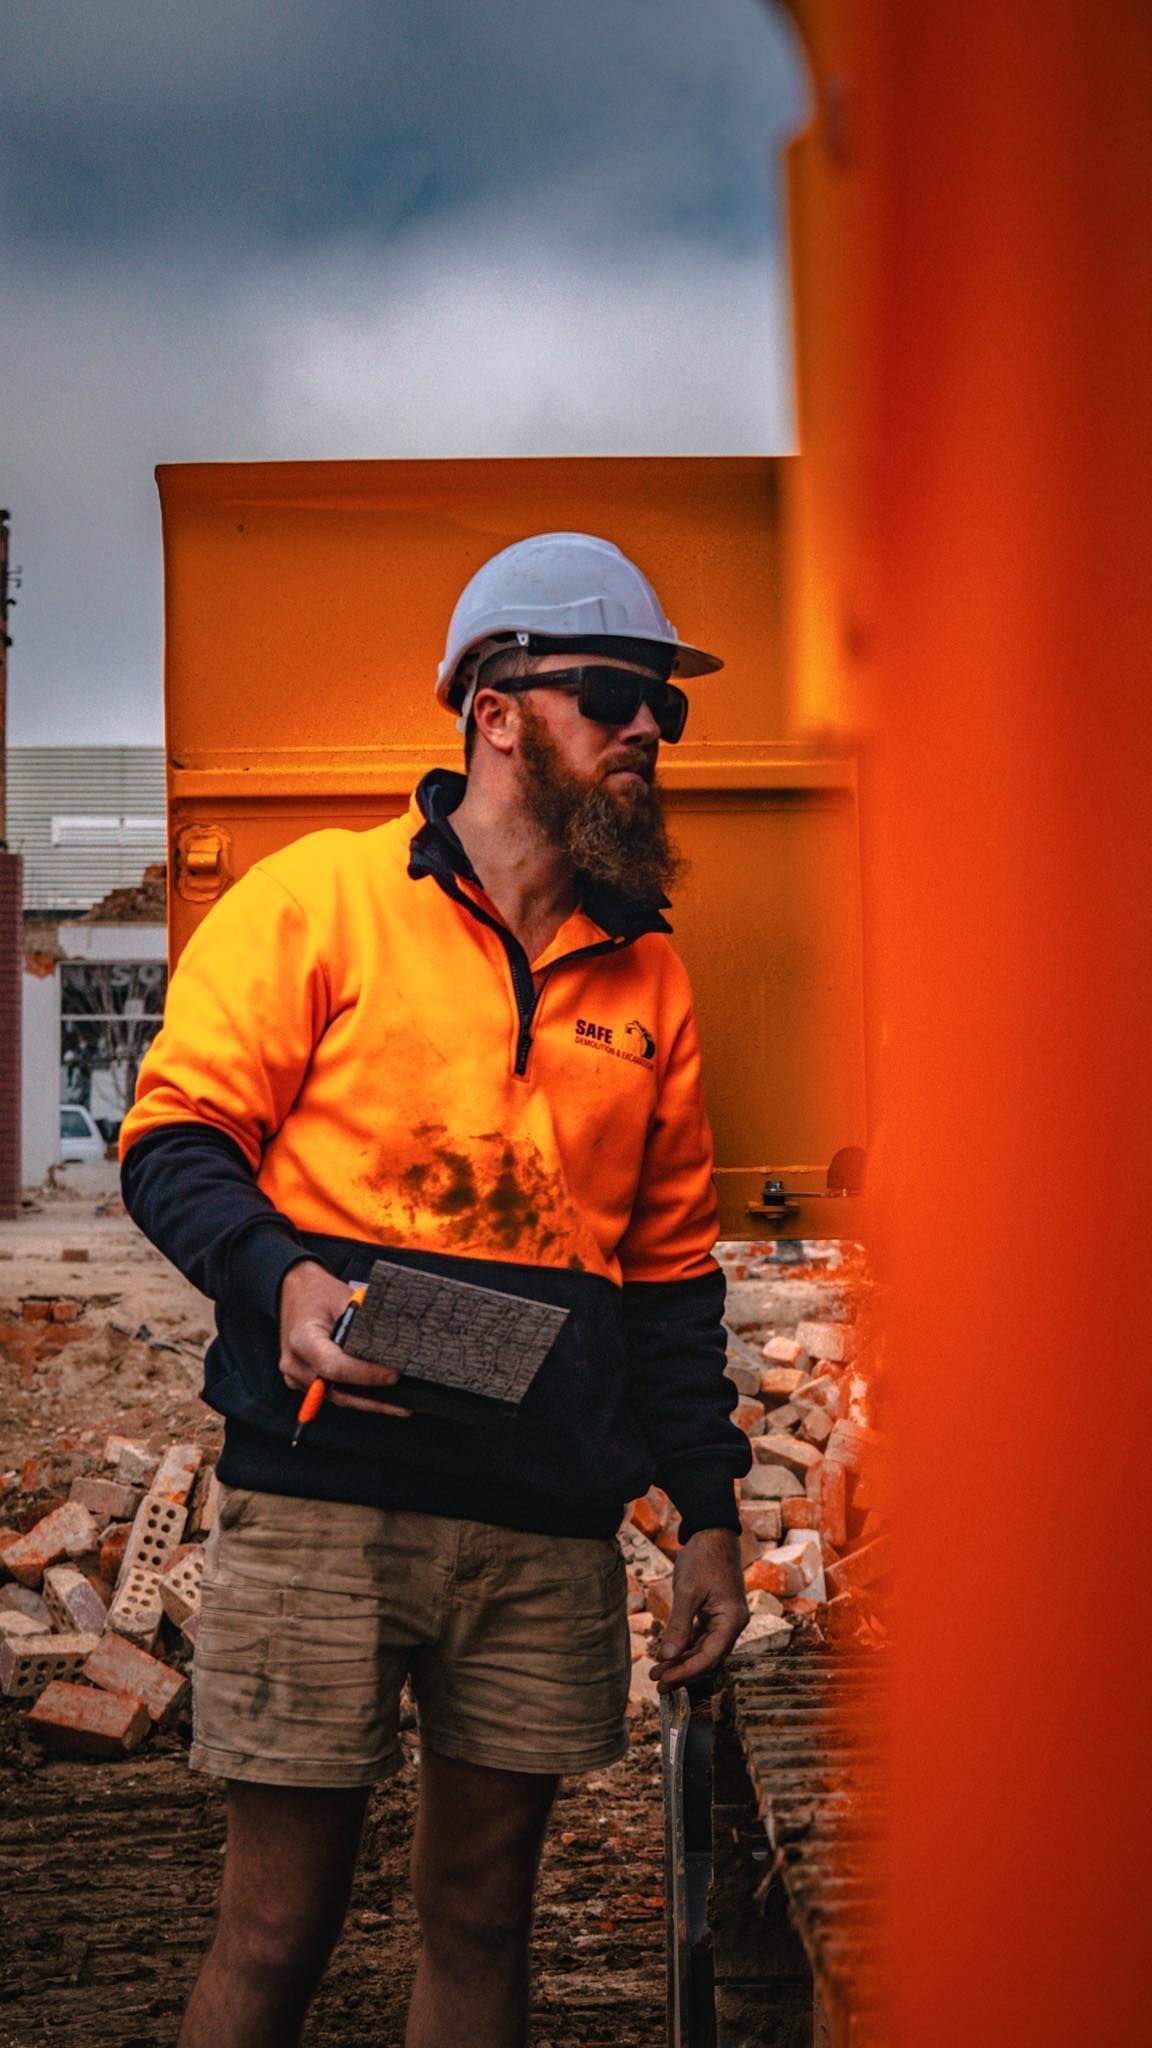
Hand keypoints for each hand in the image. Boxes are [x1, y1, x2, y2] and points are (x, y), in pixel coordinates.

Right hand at [278, 1261, 409, 1418]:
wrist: (295, 1293)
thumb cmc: (318, 1294)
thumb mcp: (343, 1298)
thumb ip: (364, 1321)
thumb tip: (393, 1340)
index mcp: (302, 1339)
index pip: (335, 1367)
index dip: (365, 1374)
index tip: (392, 1375)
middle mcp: (295, 1363)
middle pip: (336, 1390)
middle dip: (371, 1398)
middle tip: (402, 1403)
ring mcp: (295, 1376)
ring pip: (335, 1397)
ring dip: (365, 1402)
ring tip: (397, 1405)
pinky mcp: (302, 1382)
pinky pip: (331, 1394)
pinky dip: (354, 1396)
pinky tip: (377, 1398)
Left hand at [649, 1527, 748, 1692]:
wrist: (713, 1533)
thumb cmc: (703, 1559)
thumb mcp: (687, 1592)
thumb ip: (679, 1626)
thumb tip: (667, 1657)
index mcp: (732, 1621)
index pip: (710, 1658)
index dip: (686, 1672)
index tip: (664, 1680)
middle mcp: (733, 1625)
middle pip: (708, 1659)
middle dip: (683, 1672)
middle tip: (657, 1683)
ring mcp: (725, 1620)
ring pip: (704, 1650)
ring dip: (682, 1662)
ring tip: (658, 1672)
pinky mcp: (717, 1615)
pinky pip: (702, 1638)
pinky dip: (686, 1647)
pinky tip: (668, 1655)